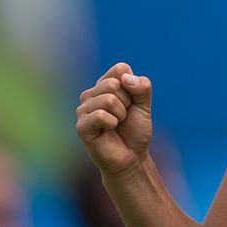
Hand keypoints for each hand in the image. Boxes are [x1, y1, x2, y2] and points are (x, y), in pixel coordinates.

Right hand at [76, 62, 152, 177]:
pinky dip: (112, 123)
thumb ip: (142, 87)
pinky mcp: (81, 125)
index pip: (120, 68)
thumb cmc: (135, 131)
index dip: (133, 86)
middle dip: (127, 102)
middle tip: (124, 116)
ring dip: (121, 115)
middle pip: (114, 84)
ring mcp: (83, 109)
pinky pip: (101, 115)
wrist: (132, 158)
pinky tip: (109, 131)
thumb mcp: (145, 105)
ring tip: (117, 124)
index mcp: (104, 85)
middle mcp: (91, 94)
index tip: (131, 102)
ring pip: (108, 99)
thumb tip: (126, 79)